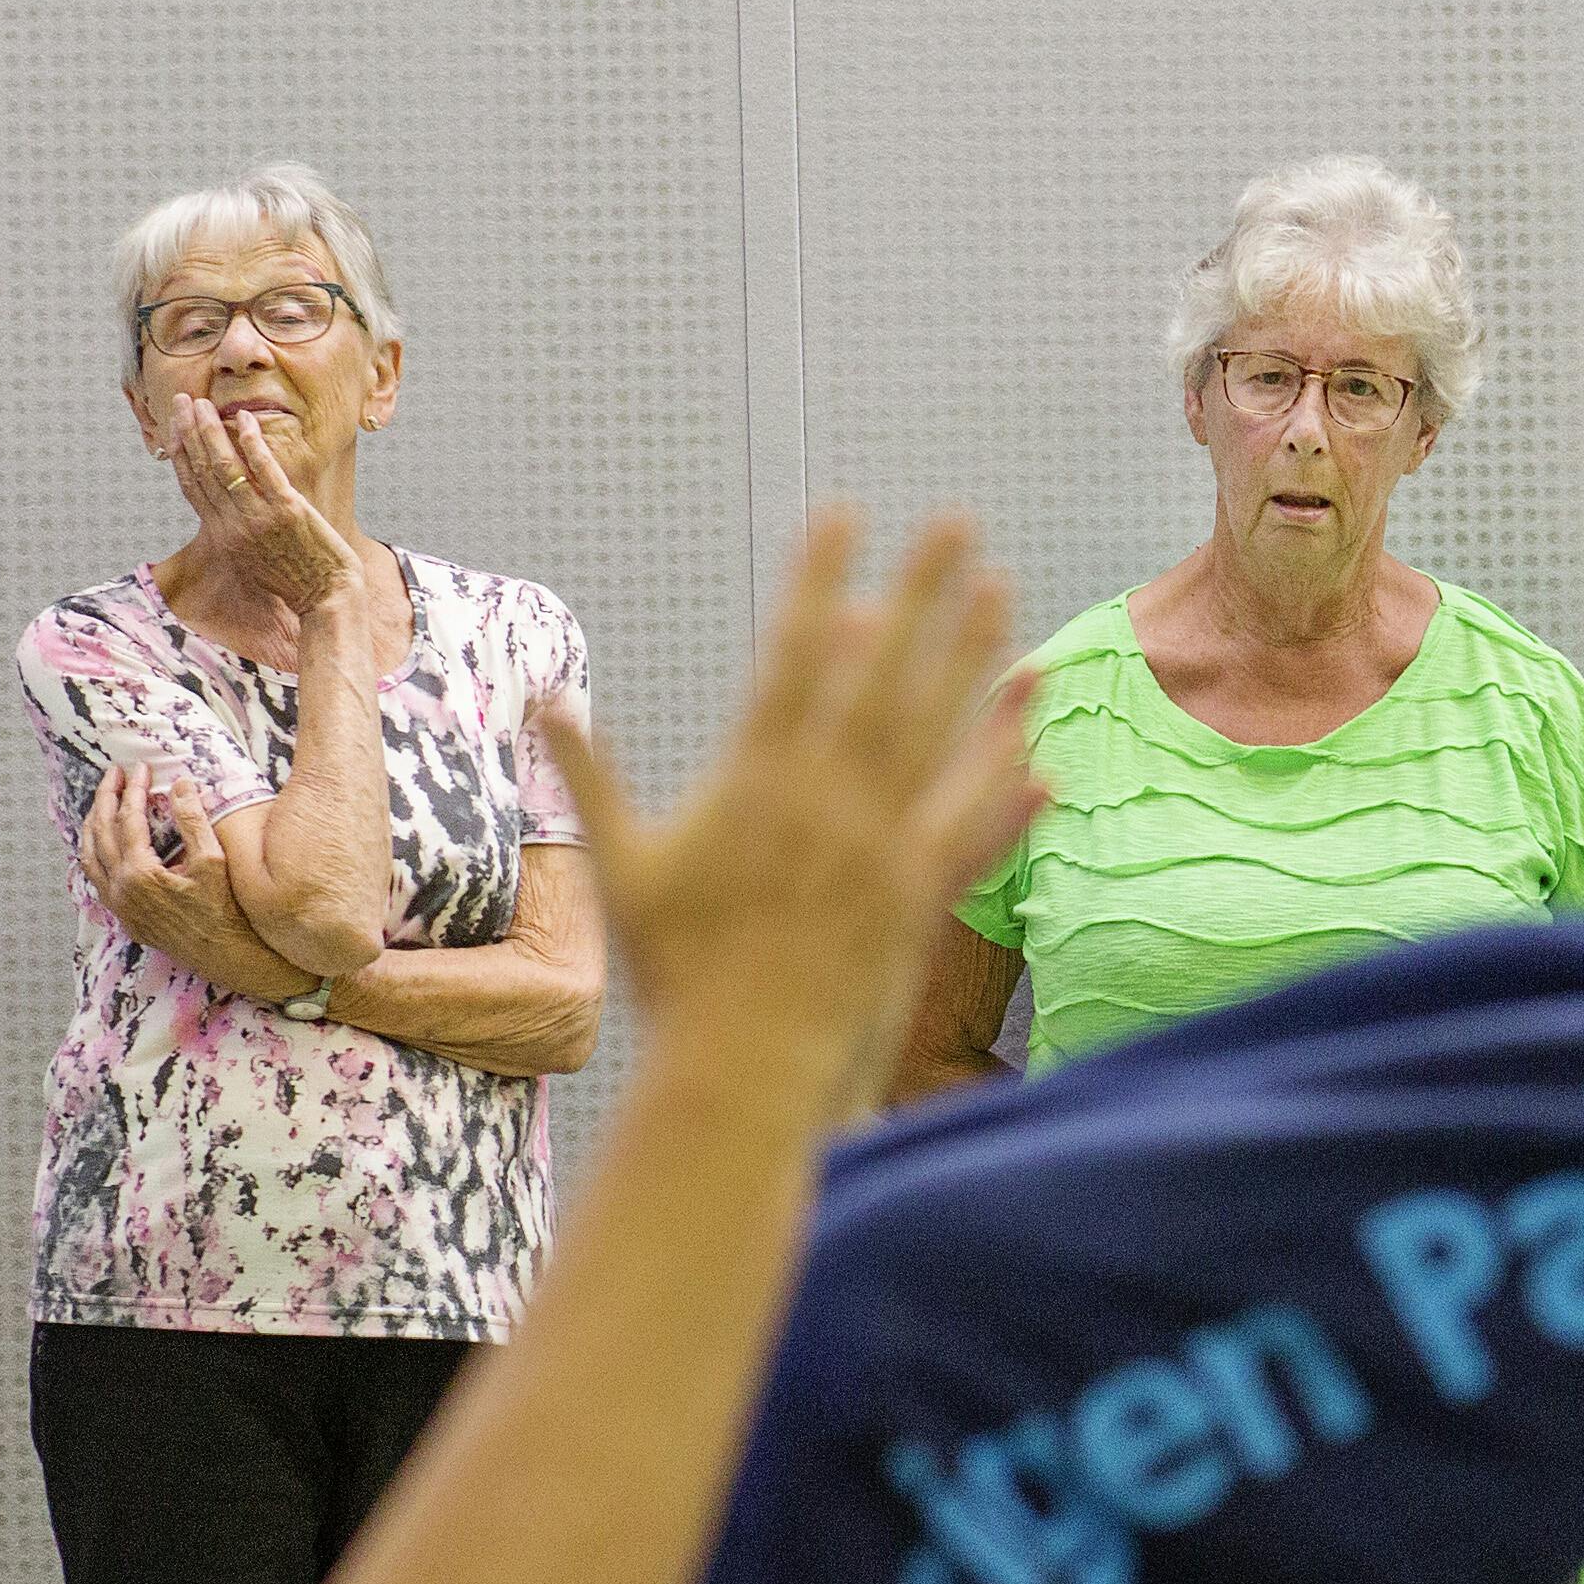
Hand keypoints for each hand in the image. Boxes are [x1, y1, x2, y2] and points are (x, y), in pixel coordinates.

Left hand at [77, 755, 293, 992]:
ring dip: (93, 824)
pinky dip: (95, 854)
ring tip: (102, 802)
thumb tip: (181, 784)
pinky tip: (103, 844)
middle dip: (106, 798)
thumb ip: (193, 821)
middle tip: (114, 774)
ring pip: (89, 857)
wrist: (227, 957)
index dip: (133, 790)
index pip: (128, 819)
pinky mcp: (125, 918)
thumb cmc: (225, 912)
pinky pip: (97, 879)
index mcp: (140, 873)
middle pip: (100, 832)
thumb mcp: (213, 862)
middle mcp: (121, 890)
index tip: (141, 768)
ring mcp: (119, 906)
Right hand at [168, 400, 358, 616]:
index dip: (179, 454)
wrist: (325, 599)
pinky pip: (263, 468)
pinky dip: (251, 440)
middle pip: (202, 470)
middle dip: (189, 431)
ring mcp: (259, 517)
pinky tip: (245, 418)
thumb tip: (225, 505)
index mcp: (222, 536)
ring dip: (211, 430)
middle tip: (183, 401)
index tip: (173, 427)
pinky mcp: (287, 510)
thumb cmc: (293, 579)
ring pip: (225, 465)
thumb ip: (234, 530)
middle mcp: (233, 525)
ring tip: (204, 403)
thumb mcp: (251, 559)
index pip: (191, 487)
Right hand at [542, 512, 1040, 1115]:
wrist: (739, 1068)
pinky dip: (1005, 784)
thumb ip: (591, 775)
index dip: (820, 579)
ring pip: (939, 735)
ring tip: (1002, 592)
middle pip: (884, 675)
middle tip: (955, 523)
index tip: (842, 515)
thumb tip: (544, 697)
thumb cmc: (672, 972)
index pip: (794, 655)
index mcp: (754, 781)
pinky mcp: (917, 898)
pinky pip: (969, 828)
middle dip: (920, 594)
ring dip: (974, 660)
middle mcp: (826, 802)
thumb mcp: (622, 865)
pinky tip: (1039, 742)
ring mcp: (879, 848)